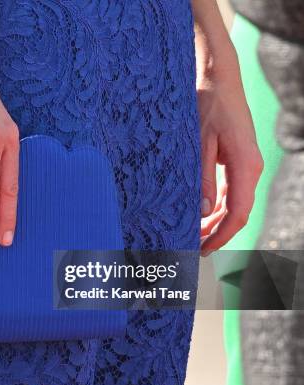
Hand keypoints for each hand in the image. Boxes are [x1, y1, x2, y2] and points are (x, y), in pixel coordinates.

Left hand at [198, 69, 262, 255]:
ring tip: (193, 234)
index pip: (238, 213)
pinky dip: (216, 205)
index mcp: (245, 165)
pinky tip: (200, 213)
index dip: (221, 235)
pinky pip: (230, 190)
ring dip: (215, 220)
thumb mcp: (198, 143)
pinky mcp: (237, 158)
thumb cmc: (206, 103)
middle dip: (216, 232)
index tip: (204, 250)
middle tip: (192, 247)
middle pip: (237, 212)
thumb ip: (201, 180)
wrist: (216, 76)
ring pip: (234, 202)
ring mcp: (245, 163)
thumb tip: (202, 213)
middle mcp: (251, 167)